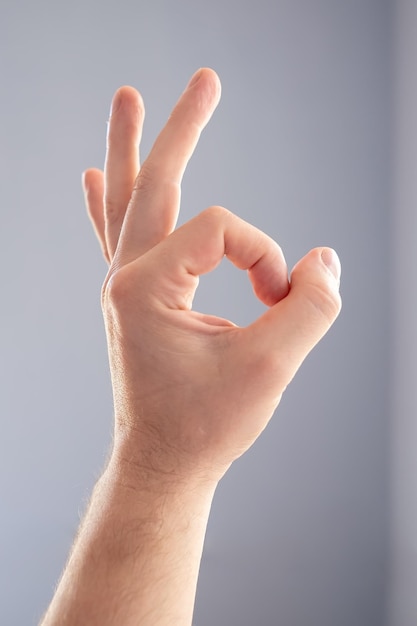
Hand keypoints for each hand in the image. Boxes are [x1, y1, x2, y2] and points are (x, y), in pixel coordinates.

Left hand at [82, 68, 341, 484]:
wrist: (164, 466)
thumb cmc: (206, 425)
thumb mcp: (270, 368)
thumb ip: (310, 307)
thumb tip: (325, 260)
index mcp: (146, 285)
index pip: (224, 230)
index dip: (265, 258)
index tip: (281, 301)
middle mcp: (126, 277)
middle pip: (155, 181)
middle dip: (183, 128)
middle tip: (206, 78)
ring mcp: (123, 287)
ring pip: (126, 200)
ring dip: (129, 148)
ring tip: (126, 97)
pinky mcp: (132, 301)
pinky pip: (116, 237)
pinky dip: (106, 202)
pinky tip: (90, 175)